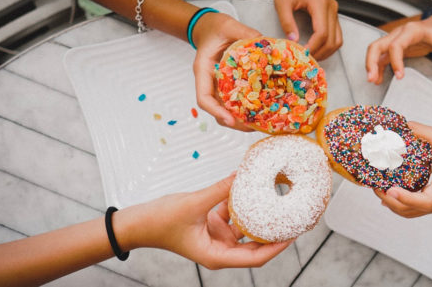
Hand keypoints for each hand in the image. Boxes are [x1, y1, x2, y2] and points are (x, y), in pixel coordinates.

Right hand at [124, 174, 291, 268]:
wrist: (137, 223)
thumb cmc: (159, 223)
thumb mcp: (193, 204)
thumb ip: (220, 190)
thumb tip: (243, 175)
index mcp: (217, 255)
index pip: (256, 257)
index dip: (277, 247)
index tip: (293, 234)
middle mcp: (220, 249)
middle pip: (256, 245)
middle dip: (275, 232)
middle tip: (294, 218)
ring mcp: (217, 236)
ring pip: (245, 227)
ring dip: (260, 215)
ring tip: (279, 201)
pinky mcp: (212, 223)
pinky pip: (233, 213)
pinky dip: (241, 202)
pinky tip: (252, 187)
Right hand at [191, 12, 260, 130]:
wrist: (210, 27)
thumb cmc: (216, 27)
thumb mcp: (230, 26)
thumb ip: (246, 34)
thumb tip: (266, 44)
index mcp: (203, 69)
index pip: (204, 97)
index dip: (216, 111)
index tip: (230, 120)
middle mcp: (209, 81)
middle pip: (216, 110)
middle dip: (233, 122)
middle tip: (252, 127)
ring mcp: (218, 85)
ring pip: (225, 109)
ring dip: (240, 119)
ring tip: (259, 123)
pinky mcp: (228, 85)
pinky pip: (234, 100)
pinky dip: (245, 108)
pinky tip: (261, 111)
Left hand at [274, 0, 341, 60]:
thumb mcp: (282, 2)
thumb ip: (287, 21)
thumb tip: (294, 41)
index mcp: (320, 4)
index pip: (322, 33)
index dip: (313, 47)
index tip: (302, 55)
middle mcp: (332, 8)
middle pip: (332, 40)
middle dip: (320, 53)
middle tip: (306, 61)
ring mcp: (335, 12)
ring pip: (338, 40)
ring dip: (326, 52)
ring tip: (311, 57)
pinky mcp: (334, 16)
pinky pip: (336, 36)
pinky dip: (328, 46)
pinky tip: (316, 50)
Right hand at [366, 16, 431, 82]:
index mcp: (411, 31)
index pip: (396, 45)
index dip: (396, 61)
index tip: (400, 76)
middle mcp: (398, 34)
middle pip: (377, 45)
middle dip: (372, 62)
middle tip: (372, 78)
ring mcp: (394, 40)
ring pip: (375, 50)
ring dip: (371, 65)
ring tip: (373, 81)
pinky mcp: (394, 48)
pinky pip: (380, 57)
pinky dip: (377, 67)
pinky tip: (378, 80)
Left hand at [374, 122, 431, 217]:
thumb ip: (421, 132)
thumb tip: (398, 126)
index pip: (425, 201)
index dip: (406, 198)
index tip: (390, 189)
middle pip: (412, 210)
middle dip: (390, 200)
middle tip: (375, 185)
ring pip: (410, 213)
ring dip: (391, 203)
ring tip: (377, 188)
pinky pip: (413, 209)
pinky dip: (398, 203)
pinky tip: (386, 193)